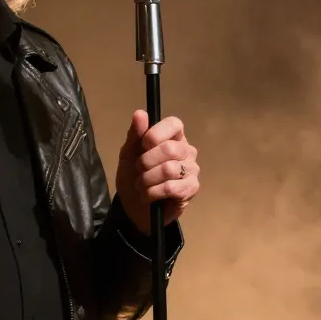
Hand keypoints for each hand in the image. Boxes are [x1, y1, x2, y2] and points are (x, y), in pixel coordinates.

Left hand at [116, 111, 199, 232]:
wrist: (134, 206)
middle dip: (146, 162)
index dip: (156, 134)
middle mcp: (187, 150)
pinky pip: (171, 187)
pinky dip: (153, 193)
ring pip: (169, 169)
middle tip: (139, 170)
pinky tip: (149, 196)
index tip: (143, 146)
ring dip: (147, 180)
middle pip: (169, 149)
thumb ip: (135, 134)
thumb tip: (140, 113)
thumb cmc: (134, 176)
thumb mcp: (129, 153)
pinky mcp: (192, 189)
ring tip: (141, 186)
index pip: (174, 124)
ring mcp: (192, 170)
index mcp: (173, 137)